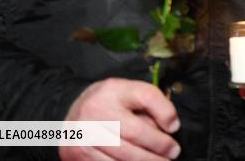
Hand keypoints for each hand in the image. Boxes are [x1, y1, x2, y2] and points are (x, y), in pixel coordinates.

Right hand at [60, 78, 178, 159]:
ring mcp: (85, 134)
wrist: (69, 115)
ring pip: (123, 154)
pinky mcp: (78, 154)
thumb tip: (171, 126)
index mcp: (114, 90)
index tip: (175, 127)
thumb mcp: (128, 93)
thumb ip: (150, 104)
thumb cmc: (109, 104)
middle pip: (136, 131)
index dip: (165, 112)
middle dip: (159, 145)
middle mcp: (97, 110)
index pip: (146, 96)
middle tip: (173, 152)